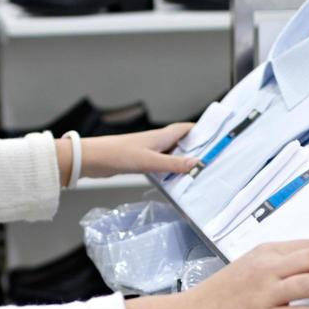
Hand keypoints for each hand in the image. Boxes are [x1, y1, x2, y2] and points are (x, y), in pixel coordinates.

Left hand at [67, 122, 199, 180]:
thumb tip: (197, 163)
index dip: (200, 130)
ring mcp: (148, 151)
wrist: (93, 159)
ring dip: (182, 160)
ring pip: (171, 154)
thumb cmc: (119, 154)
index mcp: (160, 136)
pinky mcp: (140, 161)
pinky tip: (173, 179)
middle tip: (211, 157)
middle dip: (195, 147)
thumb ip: (173, 163)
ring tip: (196, 171)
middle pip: (180, 141)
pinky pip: (160, 164)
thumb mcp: (150, 161)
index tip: (215, 134)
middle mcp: (156, 141)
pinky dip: (169, 169)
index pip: (185, 129)